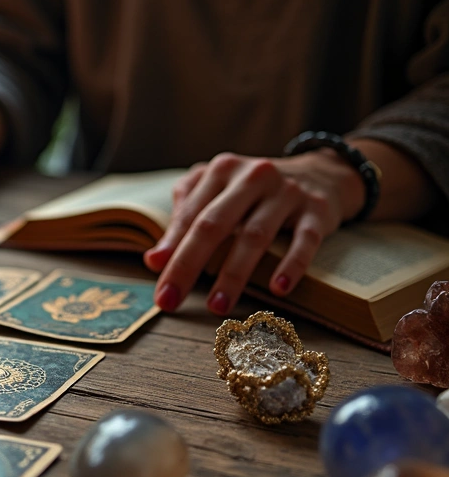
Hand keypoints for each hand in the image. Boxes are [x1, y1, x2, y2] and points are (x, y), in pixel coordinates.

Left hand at [143, 150, 365, 313]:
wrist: (321, 174)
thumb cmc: (253, 192)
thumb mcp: (217, 193)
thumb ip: (185, 220)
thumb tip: (154, 260)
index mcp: (221, 171)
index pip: (190, 215)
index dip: (170, 250)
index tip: (158, 286)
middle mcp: (252, 176)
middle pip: (213, 224)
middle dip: (188, 265)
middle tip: (170, 300)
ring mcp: (286, 192)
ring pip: (254, 235)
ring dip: (233, 274)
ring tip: (216, 306)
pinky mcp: (317, 210)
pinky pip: (304, 241)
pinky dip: (291, 265)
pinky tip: (277, 289)